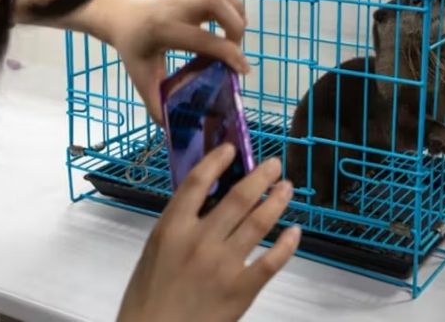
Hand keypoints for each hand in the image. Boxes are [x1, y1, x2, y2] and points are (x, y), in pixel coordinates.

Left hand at [108, 0, 250, 121]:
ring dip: (236, 6)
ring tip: (238, 28)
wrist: (120, 17)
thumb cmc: (134, 49)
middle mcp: (176, 6)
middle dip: (235, 27)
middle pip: (215, 4)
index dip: (228, 54)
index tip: (242, 70)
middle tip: (236, 48)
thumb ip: (157, 103)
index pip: (203, 39)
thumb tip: (172, 130)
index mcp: (164, 30)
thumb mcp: (142, 77)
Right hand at [118, 144, 300, 321]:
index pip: (197, 182)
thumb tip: (209, 198)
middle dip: (261, 176)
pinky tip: (294, 231)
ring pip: (259, 223)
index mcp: (172, 229)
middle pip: (238, 197)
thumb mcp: (157, 250)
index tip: (231, 148)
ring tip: (286, 188)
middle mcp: (200, 241)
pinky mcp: (241, 290)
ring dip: (277, 201)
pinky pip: (272, 260)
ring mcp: (223, 265)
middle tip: (274, 164)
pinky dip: (287, 243)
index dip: (217, 160)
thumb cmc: (149, 295)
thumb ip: (181, 224)